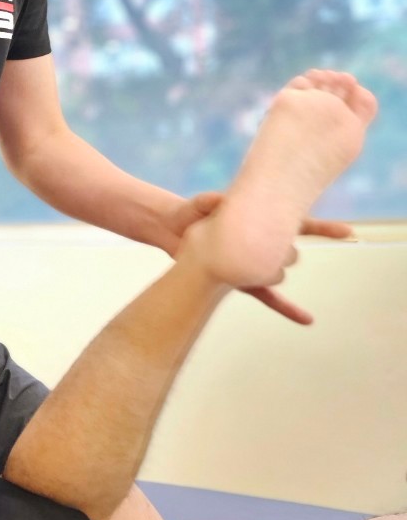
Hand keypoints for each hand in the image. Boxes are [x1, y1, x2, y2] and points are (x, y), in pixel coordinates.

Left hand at [161, 191, 352, 324]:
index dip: (322, 227)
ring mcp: (254, 261)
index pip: (296, 221)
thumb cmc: (189, 213)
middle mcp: (261, 241)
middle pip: (289, 248)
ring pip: (279, 270)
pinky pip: (269, 296)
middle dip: (282, 249)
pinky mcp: (245, 279)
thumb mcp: (198, 205)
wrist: (171, 233)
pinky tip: (308, 319)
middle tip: (263, 247)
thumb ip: (209, 201)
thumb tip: (220, 200)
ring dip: (270, 271)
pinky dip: (287, 307)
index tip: (346, 232)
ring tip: (249, 267)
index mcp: (257, 219)